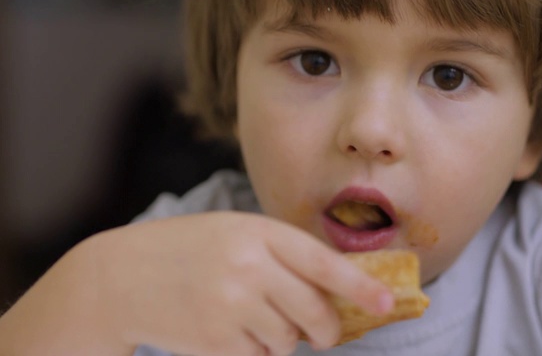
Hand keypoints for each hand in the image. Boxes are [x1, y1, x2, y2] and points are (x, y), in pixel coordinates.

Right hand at [92, 211, 392, 354]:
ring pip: (289, 340)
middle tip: (323, 333)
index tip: (386, 303)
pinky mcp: (216, 342)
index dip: (359, 286)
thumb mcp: (235, 233)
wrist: (120, 277)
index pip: (322, 262)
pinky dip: (255, 352)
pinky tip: (228, 332)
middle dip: (326, 329)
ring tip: (248, 318)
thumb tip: (330, 289)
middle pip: (315, 311)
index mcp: (258, 233)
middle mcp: (249, 268)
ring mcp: (232, 306)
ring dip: (282, 338)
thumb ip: (280, 254)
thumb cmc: (186, 250)